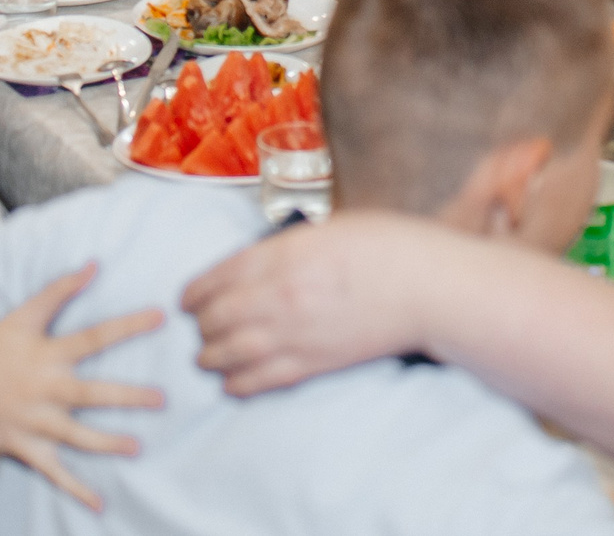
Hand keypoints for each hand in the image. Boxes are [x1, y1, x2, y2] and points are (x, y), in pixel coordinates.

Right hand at [0, 265, 164, 512]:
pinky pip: (54, 473)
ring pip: (77, 437)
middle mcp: (44, 390)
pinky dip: (76, 490)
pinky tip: (100, 504)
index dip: (127, 326)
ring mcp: (34, 423)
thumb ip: (59, 291)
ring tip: (138, 448)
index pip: (94, 337)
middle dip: (127, 397)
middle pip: (92, 394)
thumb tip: (93, 264)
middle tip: (161, 399)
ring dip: (108, 444)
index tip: (160, 317)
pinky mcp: (25, 448)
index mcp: (47, 355)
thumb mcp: (22, 317)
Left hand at [182, 210, 444, 394]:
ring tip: (207, 357)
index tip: (187, 300)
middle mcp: (278, 296)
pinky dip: (239, 385)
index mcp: (281, 255)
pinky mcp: (314, 363)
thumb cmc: (387, 246)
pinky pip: (261, 380)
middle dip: (202, 325)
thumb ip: (287, 247)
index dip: (195, 292)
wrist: (426, 286)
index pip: (217, 278)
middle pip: (217, 318)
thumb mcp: (327, 228)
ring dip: (211, 356)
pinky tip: (231, 385)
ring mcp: (294, 333)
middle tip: (200, 328)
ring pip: (230, 353)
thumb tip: (260, 263)